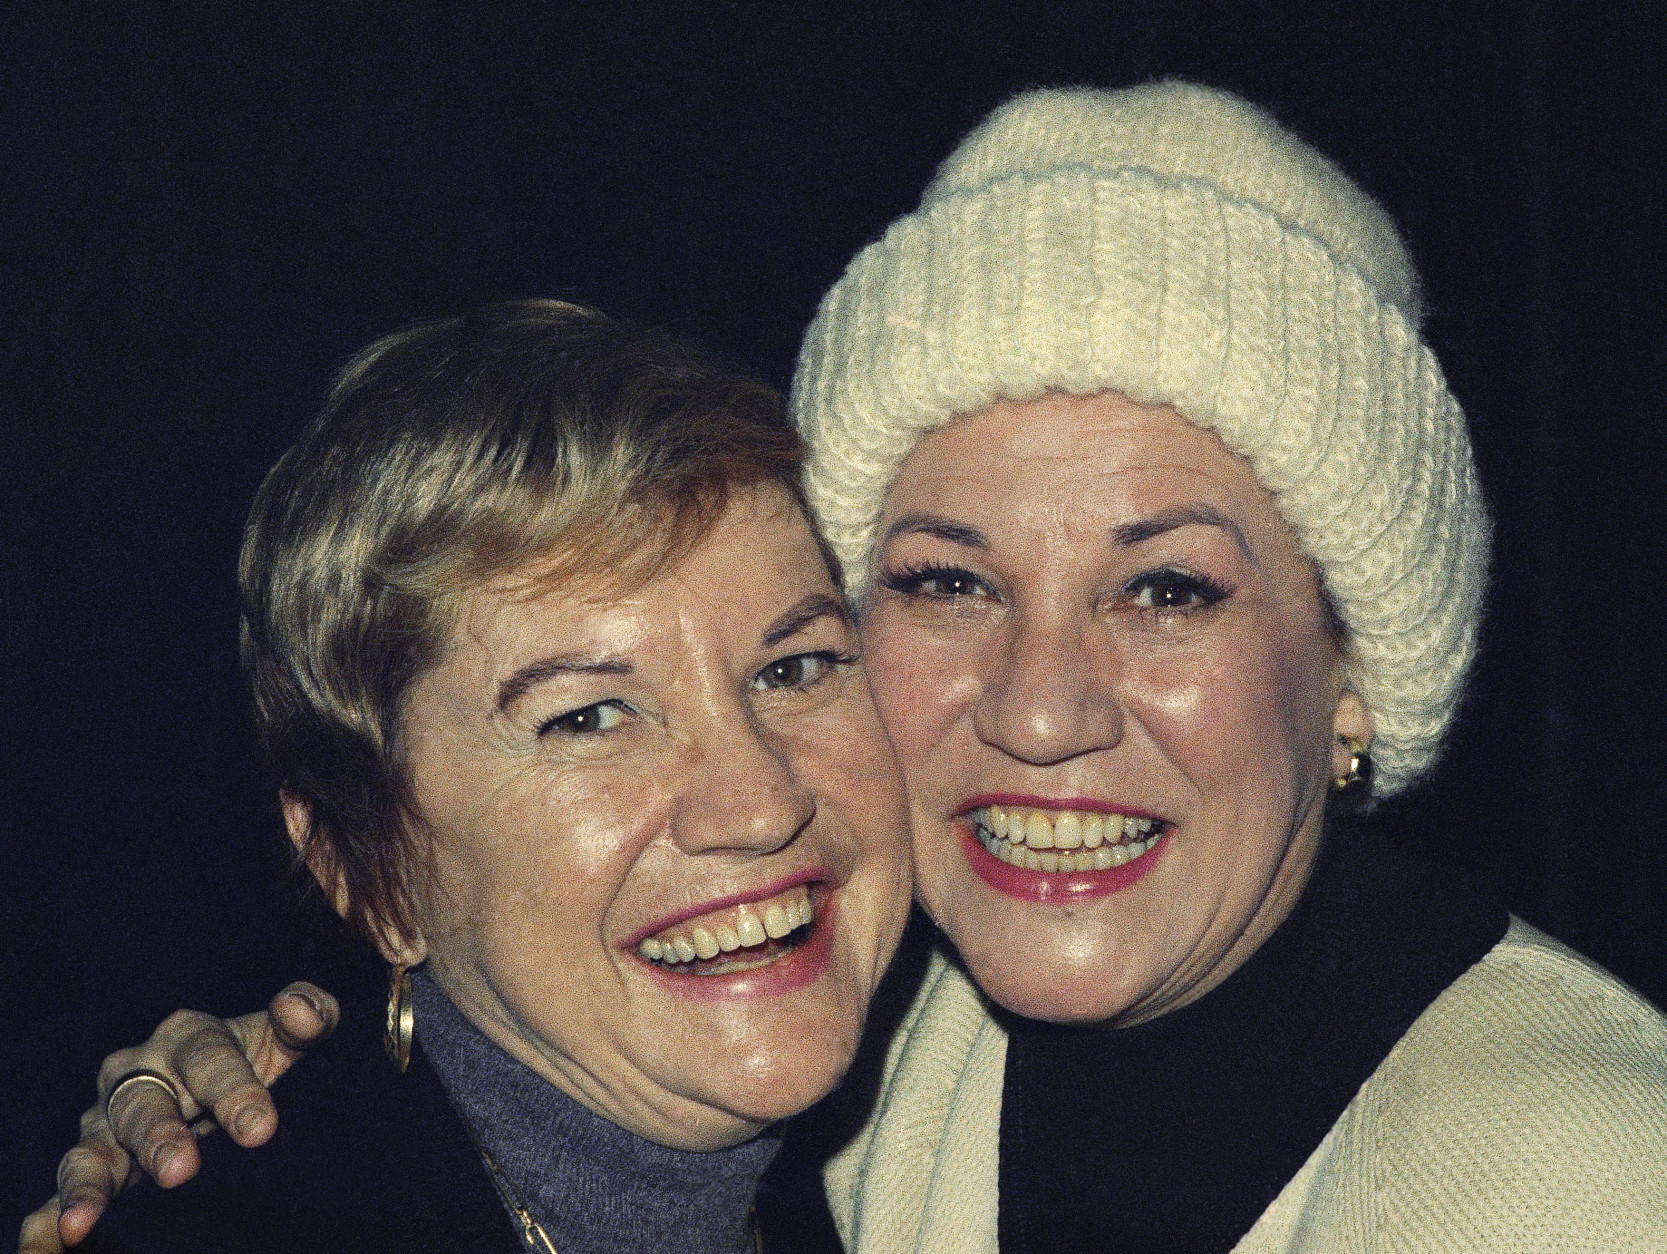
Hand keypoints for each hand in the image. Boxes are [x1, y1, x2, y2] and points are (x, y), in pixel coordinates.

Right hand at [17, 981, 337, 1252]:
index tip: (260, 1130)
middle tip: (180, 1172)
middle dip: (159, 1137)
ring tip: (81, 1223)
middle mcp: (139, 1074)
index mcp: (188, 1037)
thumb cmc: (248, 1058)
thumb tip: (304, 1009)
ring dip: (89, 1183)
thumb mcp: (282, 1038)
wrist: (209, 1081)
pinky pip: (68, 1188)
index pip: (210, 1060)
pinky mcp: (97, 1164)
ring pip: (93, 1149)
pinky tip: (47, 1239)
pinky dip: (53, 1212)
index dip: (235, 1092)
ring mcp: (109, 1122)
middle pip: (144, 1104)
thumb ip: (307, 1018)